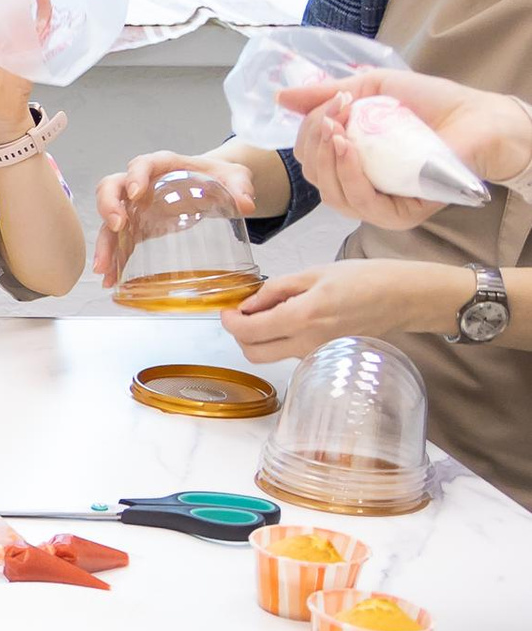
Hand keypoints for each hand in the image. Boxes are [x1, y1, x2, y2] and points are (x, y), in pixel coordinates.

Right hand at [91, 146, 253, 280]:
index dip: (135, 176)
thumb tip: (246, 204)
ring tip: (104, 266)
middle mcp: (142, 184)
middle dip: (109, 206)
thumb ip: (240, 186)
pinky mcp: (136, 226)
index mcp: (163, 166)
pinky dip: (113, 259)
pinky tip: (110, 279)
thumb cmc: (217, 176)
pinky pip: (117, 240)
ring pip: (108, 218)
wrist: (211, 185)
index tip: (136, 192)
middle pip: (112, 187)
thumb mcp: (234, 176)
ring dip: (104, 241)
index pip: (142, 164)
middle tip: (116, 225)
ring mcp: (135, 206)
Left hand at [229, 258, 458, 363]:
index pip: (250, 331)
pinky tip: (288, 318)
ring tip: (269, 309)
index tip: (226, 309)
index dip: (230, 322)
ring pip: (271, 355)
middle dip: (239, 334)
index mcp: (304, 317)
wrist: (403, 298)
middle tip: (241, 312)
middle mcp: (307, 343)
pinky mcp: (323, 357)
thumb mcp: (316, 273)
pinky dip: (279, 339)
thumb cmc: (365, 279)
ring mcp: (316, 354)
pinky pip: (290, 353)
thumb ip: (277, 289)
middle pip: (254, 353)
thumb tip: (248, 304)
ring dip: (259, 337)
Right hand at [279, 64, 531, 228]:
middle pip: (314, 177)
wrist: (477, 116)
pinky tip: (350, 149)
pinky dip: (349, 175)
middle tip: (335, 111)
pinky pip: (361, 203)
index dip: (308, 131)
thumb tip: (280, 97)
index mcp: (349, 163)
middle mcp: (360, 187)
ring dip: (326, 159)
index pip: (309, 158)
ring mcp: (379, 205)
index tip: (331, 101)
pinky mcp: (400, 215)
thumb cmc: (429, 103)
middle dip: (315, 141)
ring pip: (331, 194)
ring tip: (338, 128)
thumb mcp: (370, 89)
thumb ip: (325, 94)